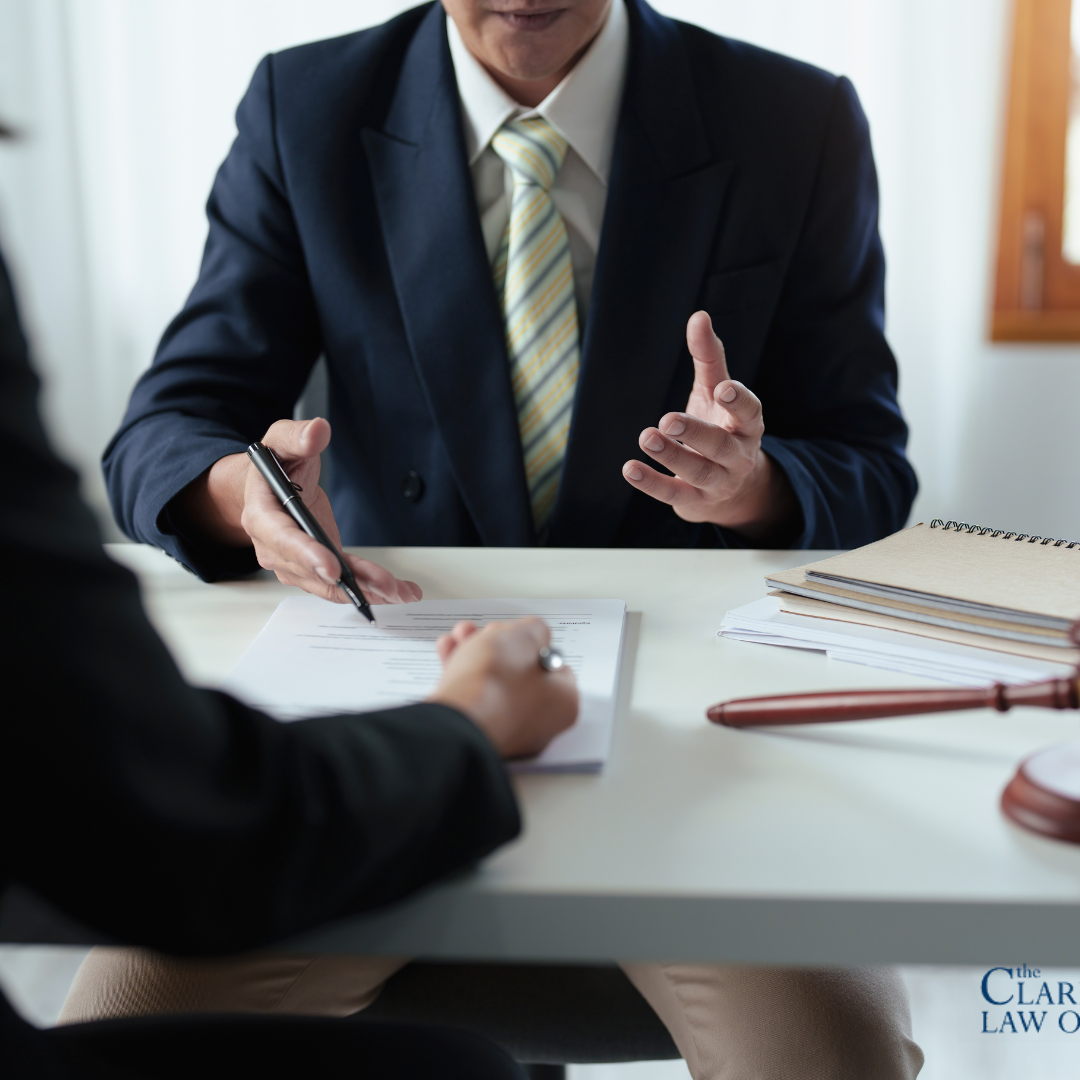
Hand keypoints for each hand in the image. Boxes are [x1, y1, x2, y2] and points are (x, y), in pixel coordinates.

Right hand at [177, 417, 421, 604]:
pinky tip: (399, 591)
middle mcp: (274, 547)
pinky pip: (342, 582)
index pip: (282, 538)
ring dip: (366, 590)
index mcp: (261, 514)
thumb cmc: (275, 464)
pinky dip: (369, 587)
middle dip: (348, 581)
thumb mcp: (281, 441)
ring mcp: (294, 562)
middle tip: (383, 587)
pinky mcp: (316, 567)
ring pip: (329, 583)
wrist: (268, 487)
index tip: (332, 568)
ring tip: (399, 593)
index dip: (306, 554)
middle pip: (311, 569)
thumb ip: (297, 437)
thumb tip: (318, 430)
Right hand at [429, 619, 577, 758]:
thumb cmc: (496, 683)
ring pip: (492, 683)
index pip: (555, 667)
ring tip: (462, 636)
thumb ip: (535, 630)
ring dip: (475, 654)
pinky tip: (449, 652)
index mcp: (561, 703)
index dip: (535, 643)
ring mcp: (505, 730)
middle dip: (498, 645)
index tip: (519, 632)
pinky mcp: (476, 733)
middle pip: (519, 673)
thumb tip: (531, 634)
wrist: (455, 720)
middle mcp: (537, 723)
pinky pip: (472, 697)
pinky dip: (461, 674)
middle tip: (487, 632)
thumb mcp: (526, 635)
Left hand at [621, 311, 795, 539]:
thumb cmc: (721, 427)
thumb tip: (699, 316)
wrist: (729, 488)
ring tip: (646, 436)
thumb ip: (709, 358)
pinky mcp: (694, 500)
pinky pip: (673, 493)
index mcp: (747, 426)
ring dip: (671, 455)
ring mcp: (718, 481)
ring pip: (697, 470)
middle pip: (720, 445)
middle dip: (696, 432)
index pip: (751, 413)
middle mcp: (737, 455)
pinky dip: (652, 482)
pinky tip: (630, 468)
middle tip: (668, 419)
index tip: (723, 389)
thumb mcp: (715, 393)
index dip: (740, 402)